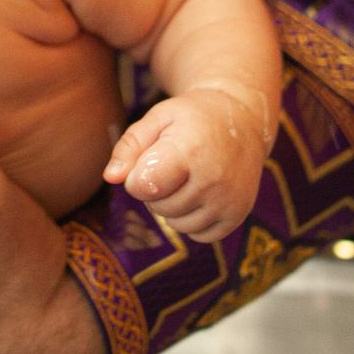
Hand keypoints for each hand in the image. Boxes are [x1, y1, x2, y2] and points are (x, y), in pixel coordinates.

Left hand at [103, 89, 263, 242]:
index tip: (148, 159)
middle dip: (155, 189)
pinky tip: (200, 193)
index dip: (136, 176)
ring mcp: (229, 201)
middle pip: (158, 206)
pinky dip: (192, 219)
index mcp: (190, 152)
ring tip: (186, 177)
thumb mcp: (158, 118)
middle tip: (172, 164)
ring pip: (176, 224)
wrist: (243, 120)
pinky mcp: (237, 216)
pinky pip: (198, 235)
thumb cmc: (192, 119)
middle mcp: (213, 180)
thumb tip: (110, 178)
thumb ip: (129, 146)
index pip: (144, 186)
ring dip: (172, 206)